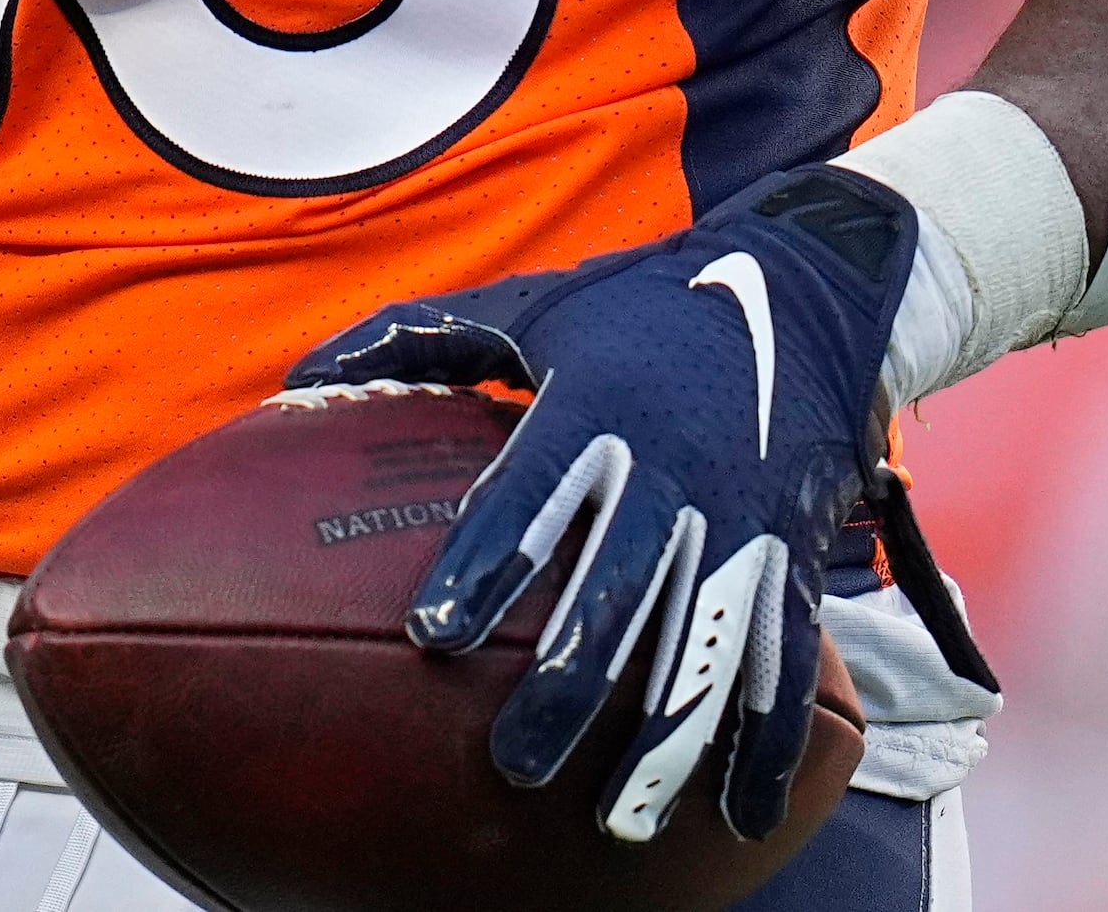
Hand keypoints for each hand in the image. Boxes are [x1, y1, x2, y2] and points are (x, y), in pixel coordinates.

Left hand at [286, 168, 910, 843]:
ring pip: (703, 647)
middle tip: (512, 762)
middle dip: (566, 687)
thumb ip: (417, 339)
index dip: (483, 566)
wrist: (806, 291)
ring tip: (616, 816)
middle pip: (614, 596)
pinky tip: (738, 814)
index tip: (433, 634)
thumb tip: (301, 379)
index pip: (529, 497)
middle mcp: (673, 473)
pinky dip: (766, 740)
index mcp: (597, 409)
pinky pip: (784, 658)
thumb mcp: (533, 304)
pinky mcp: (793, 554)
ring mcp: (741, 521)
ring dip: (664, 740)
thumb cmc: (641, 305)